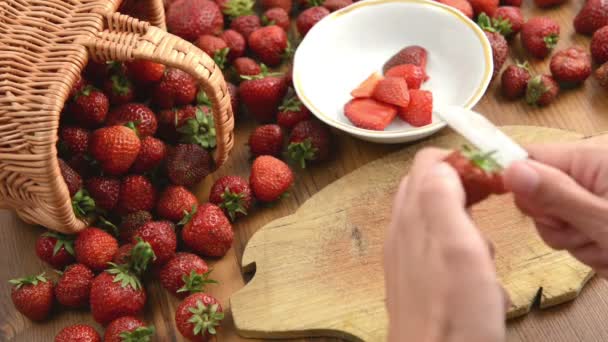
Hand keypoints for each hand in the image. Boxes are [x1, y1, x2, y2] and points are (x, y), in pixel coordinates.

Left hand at [384, 148, 505, 341]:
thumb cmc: (452, 311)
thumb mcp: (456, 244)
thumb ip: (442, 196)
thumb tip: (441, 163)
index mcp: (413, 214)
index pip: (427, 163)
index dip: (460, 162)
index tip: (486, 179)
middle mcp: (402, 230)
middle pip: (430, 187)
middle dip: (463, 192)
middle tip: (486, 215)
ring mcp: (405, 254)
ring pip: (437, 219)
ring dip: (465, 226)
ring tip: (481, 253)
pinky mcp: (414, 278)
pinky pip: (439, 249)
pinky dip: (461, 253)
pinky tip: (474, 277)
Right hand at [503, 136, 607, 276]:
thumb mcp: (603, 219)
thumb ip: (555, 194)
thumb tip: (509, 169)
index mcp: (590, 157)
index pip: (529, 157)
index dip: (515, 181)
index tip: (519, 207)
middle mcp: (588, 170)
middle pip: (534, 189)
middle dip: (550, 220)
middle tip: (582, 232)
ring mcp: (591, 194)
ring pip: (547, 215)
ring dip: (567, 238)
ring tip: (600, 246)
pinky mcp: (593, 215)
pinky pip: (565, 228)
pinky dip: (580, 245)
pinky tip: (604, 251)